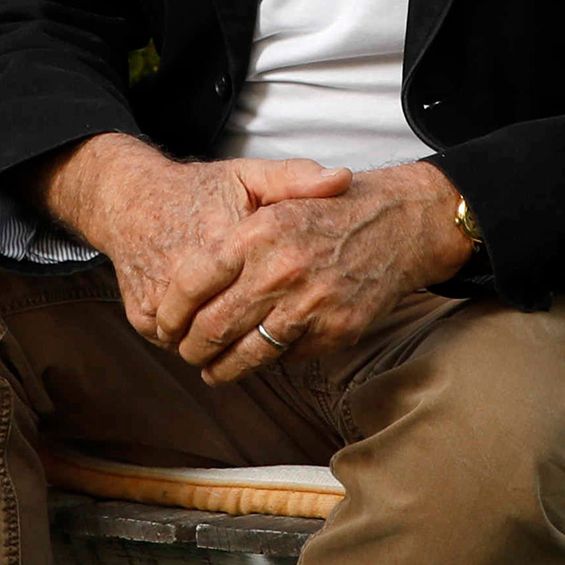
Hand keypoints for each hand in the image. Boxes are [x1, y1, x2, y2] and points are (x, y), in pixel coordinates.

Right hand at [34, 136, 350, 359]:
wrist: (132, 200)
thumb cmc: (200, 191)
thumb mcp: (249, 176)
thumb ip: (296, 179)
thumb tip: (342, 179)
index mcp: (222, 243)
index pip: (261, 299)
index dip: (282, 314)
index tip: (294, 312)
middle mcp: (186, 276)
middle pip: (231, 332)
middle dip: (252, 340)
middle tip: (269, 335)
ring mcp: (160, 301)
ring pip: (202, 345)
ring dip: (220, 345)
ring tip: (239, 333)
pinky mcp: (140, 316)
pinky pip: (175, 343)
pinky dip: (190, 340)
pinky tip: (205, 326)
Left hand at [179, 163, 474, 381]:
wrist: (400, 224)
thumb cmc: (330, 211)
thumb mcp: (280, 194)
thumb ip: (234, 227)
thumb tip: (187, 269)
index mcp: (259, 232)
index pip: (194, 281)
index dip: (171, 310)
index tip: (164, 324)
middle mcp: (281, 269)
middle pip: (214, 325)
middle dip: (191, 346)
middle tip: (185, 351)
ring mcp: (311, 303)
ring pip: (248, 353)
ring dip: (222, 368)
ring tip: (211, 370)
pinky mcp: (336, 329)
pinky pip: (288, 357)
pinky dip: (268, 361)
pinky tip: (257, 359)